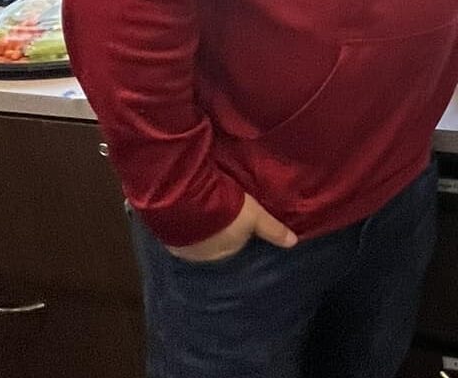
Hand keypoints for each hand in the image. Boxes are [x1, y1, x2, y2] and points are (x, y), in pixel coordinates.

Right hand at [166, 192, 296, 262]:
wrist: (186, 199)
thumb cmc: (226, 211)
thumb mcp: (255, 217)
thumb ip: (273, 230)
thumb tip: (293, 243)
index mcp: (221, 256)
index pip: (232, 249)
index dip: (236, 235)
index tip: (237, 223)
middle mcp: (198, 257)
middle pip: (211, 244)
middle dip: (216, 233)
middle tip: (220, 215)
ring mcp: (179, 246)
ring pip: (193, 238)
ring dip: (198, 227)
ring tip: (202, 211)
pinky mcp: (164, 232)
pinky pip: (176, 229)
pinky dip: (182, 221)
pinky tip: (185, 209)